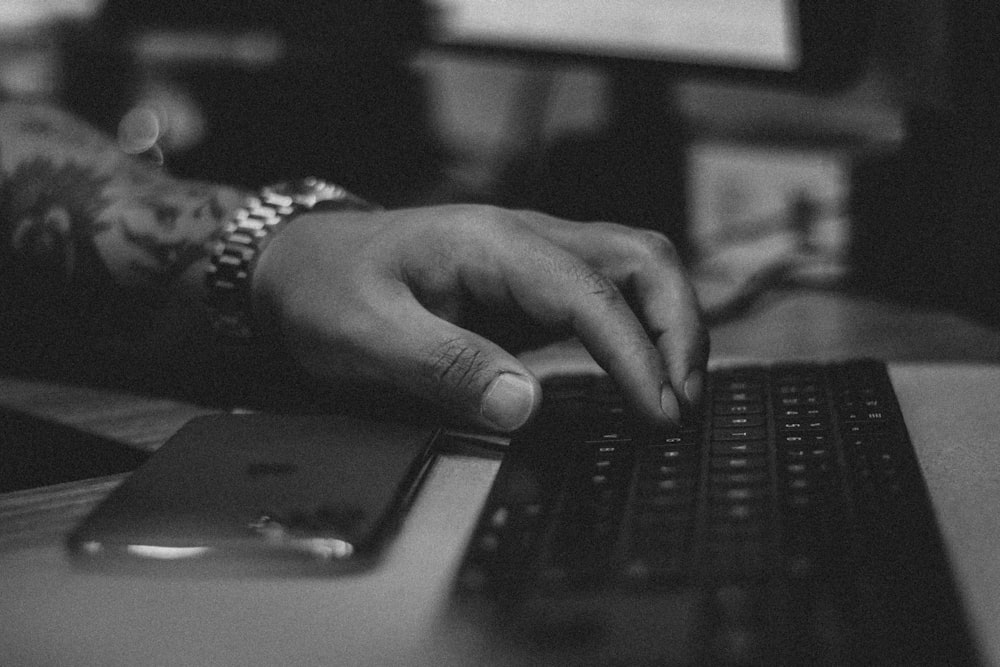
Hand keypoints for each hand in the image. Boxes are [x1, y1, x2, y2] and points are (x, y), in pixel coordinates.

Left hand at [251, 204, 707, 430]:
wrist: (301, 265)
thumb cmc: (327, 289)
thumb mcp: (365, 334)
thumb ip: (443, 365)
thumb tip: (522, 406)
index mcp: (491, 243)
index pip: (591, 291)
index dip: (635, 351)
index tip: (658, 409)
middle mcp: (524, 241)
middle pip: (639, 258)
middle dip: (679, 326)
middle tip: (681, 403)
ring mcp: (532, 262)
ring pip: (633, 271)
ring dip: (669, 326)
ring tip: (676, 395)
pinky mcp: (530, 289)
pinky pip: (606, 298)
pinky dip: (639, 333)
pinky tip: (641, 376)